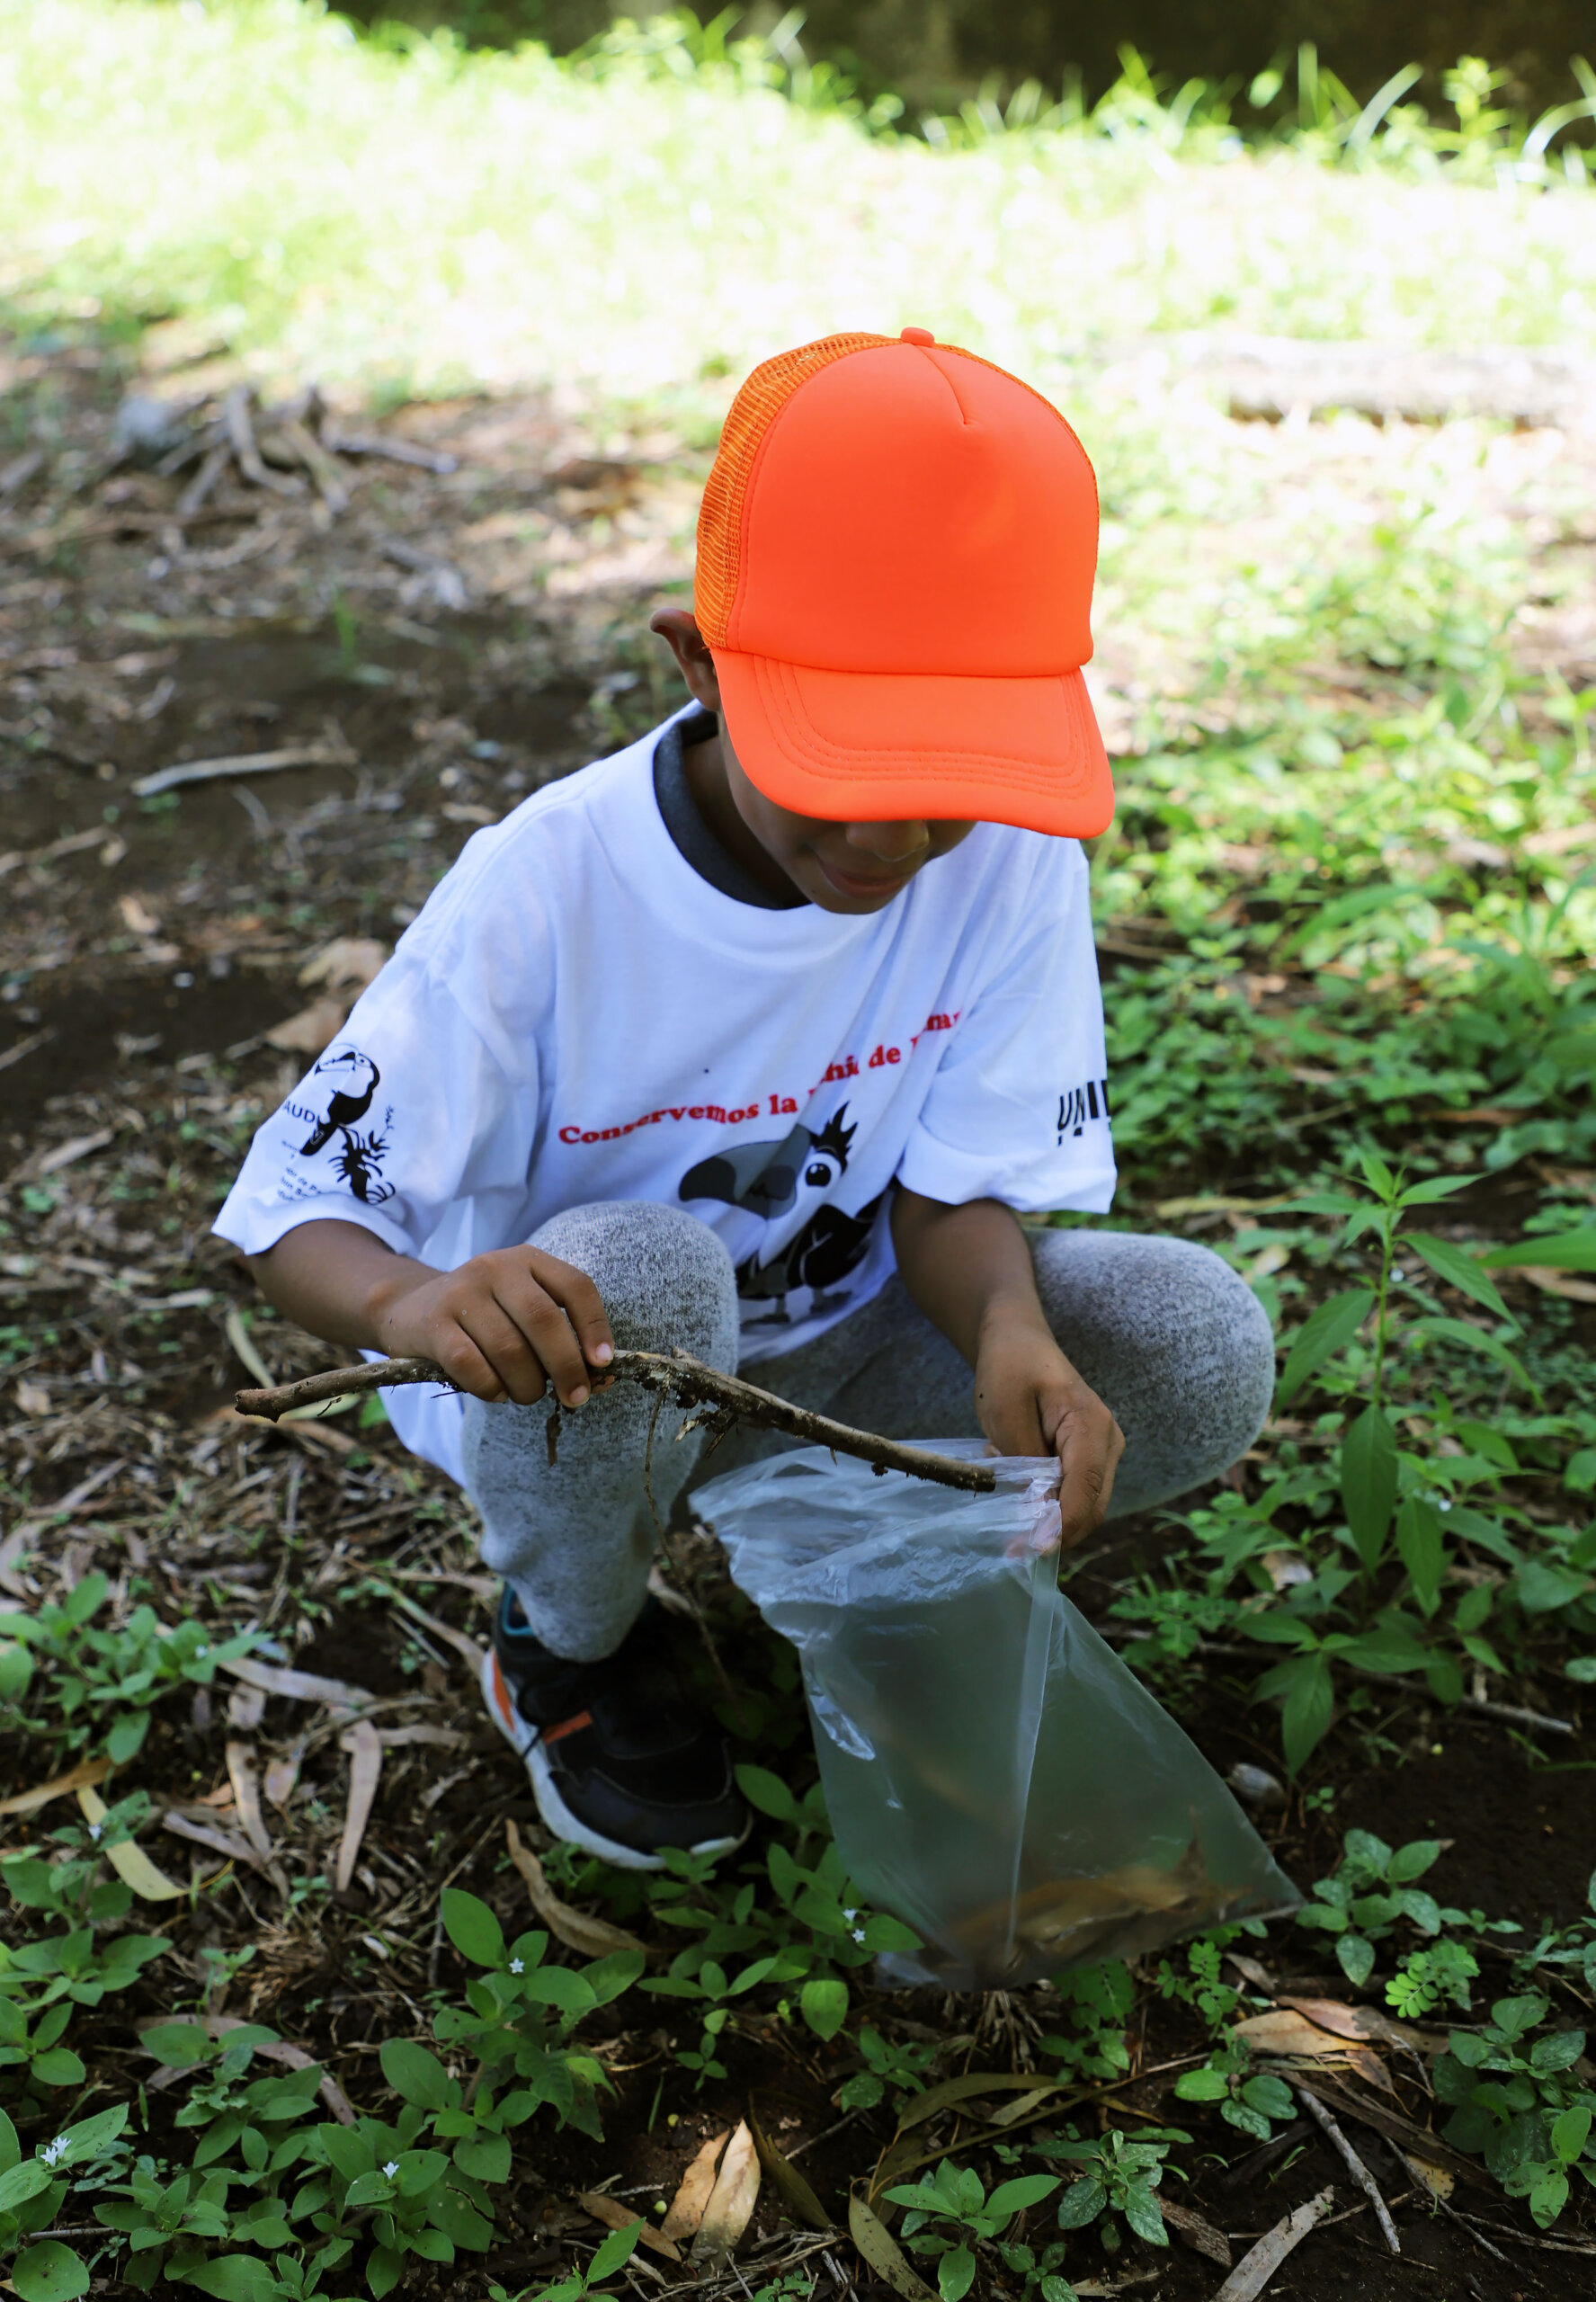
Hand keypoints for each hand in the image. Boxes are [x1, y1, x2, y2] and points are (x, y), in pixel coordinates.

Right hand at [369, 1246, 614, 1407]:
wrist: (409, 1308)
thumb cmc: (484, 1317)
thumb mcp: (521, 1310)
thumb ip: (559, 1336)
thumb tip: (601, 1378)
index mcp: (528, 1260)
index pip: (575, 1286)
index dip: (595, 1327)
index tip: (603, 1364)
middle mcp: (495, 1267)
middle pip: (544, 1320)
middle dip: (566, 1366)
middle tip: (575, 1397)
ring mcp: (461, 1292)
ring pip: (509, 1349)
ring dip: (527, 1385)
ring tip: (527, 1394)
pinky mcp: (433, 1323)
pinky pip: (471, 1366)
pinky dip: (491, 1388)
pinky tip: (496, 1392)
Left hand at [972, 1306, 1124, 1549]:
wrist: (1019, 1341)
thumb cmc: (1010, 1368)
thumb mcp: (1005, 1410)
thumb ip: (1024, 1459)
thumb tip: (1038, 1510)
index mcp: (1091, 1424)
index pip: (1085, 1488)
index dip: (1061, 1524)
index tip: (1032, 1550)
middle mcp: (1108, 1440)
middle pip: (1092, 1505)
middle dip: (1056, 1533)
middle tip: (1012, 1551)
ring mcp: (1105, 1450)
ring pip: (1086, 1504)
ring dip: (1051, 1519)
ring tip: (1008, 1509)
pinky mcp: (1091, 1457)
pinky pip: (1076, 1493)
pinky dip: (1050, 1504)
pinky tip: (1018, 1489)